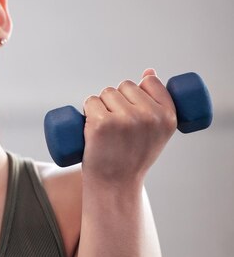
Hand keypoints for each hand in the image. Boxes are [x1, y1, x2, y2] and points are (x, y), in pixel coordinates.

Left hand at [81, 69, 177, 187]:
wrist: (114, 184)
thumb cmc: (132, 156)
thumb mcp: (154, 131)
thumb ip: (156, 102)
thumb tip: (149, 72)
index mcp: (168, 116)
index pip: (149, 82)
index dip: (137, 92)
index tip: (133, 111)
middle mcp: (149, 116)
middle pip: (124, 86)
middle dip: (117, 100)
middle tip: (117, 127)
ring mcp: (125, 119)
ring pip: (106, 93)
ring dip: (101, 105)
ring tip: (106, 130)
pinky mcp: (102, 123)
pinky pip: (90, 101)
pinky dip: (87, 110)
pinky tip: (92, 128)